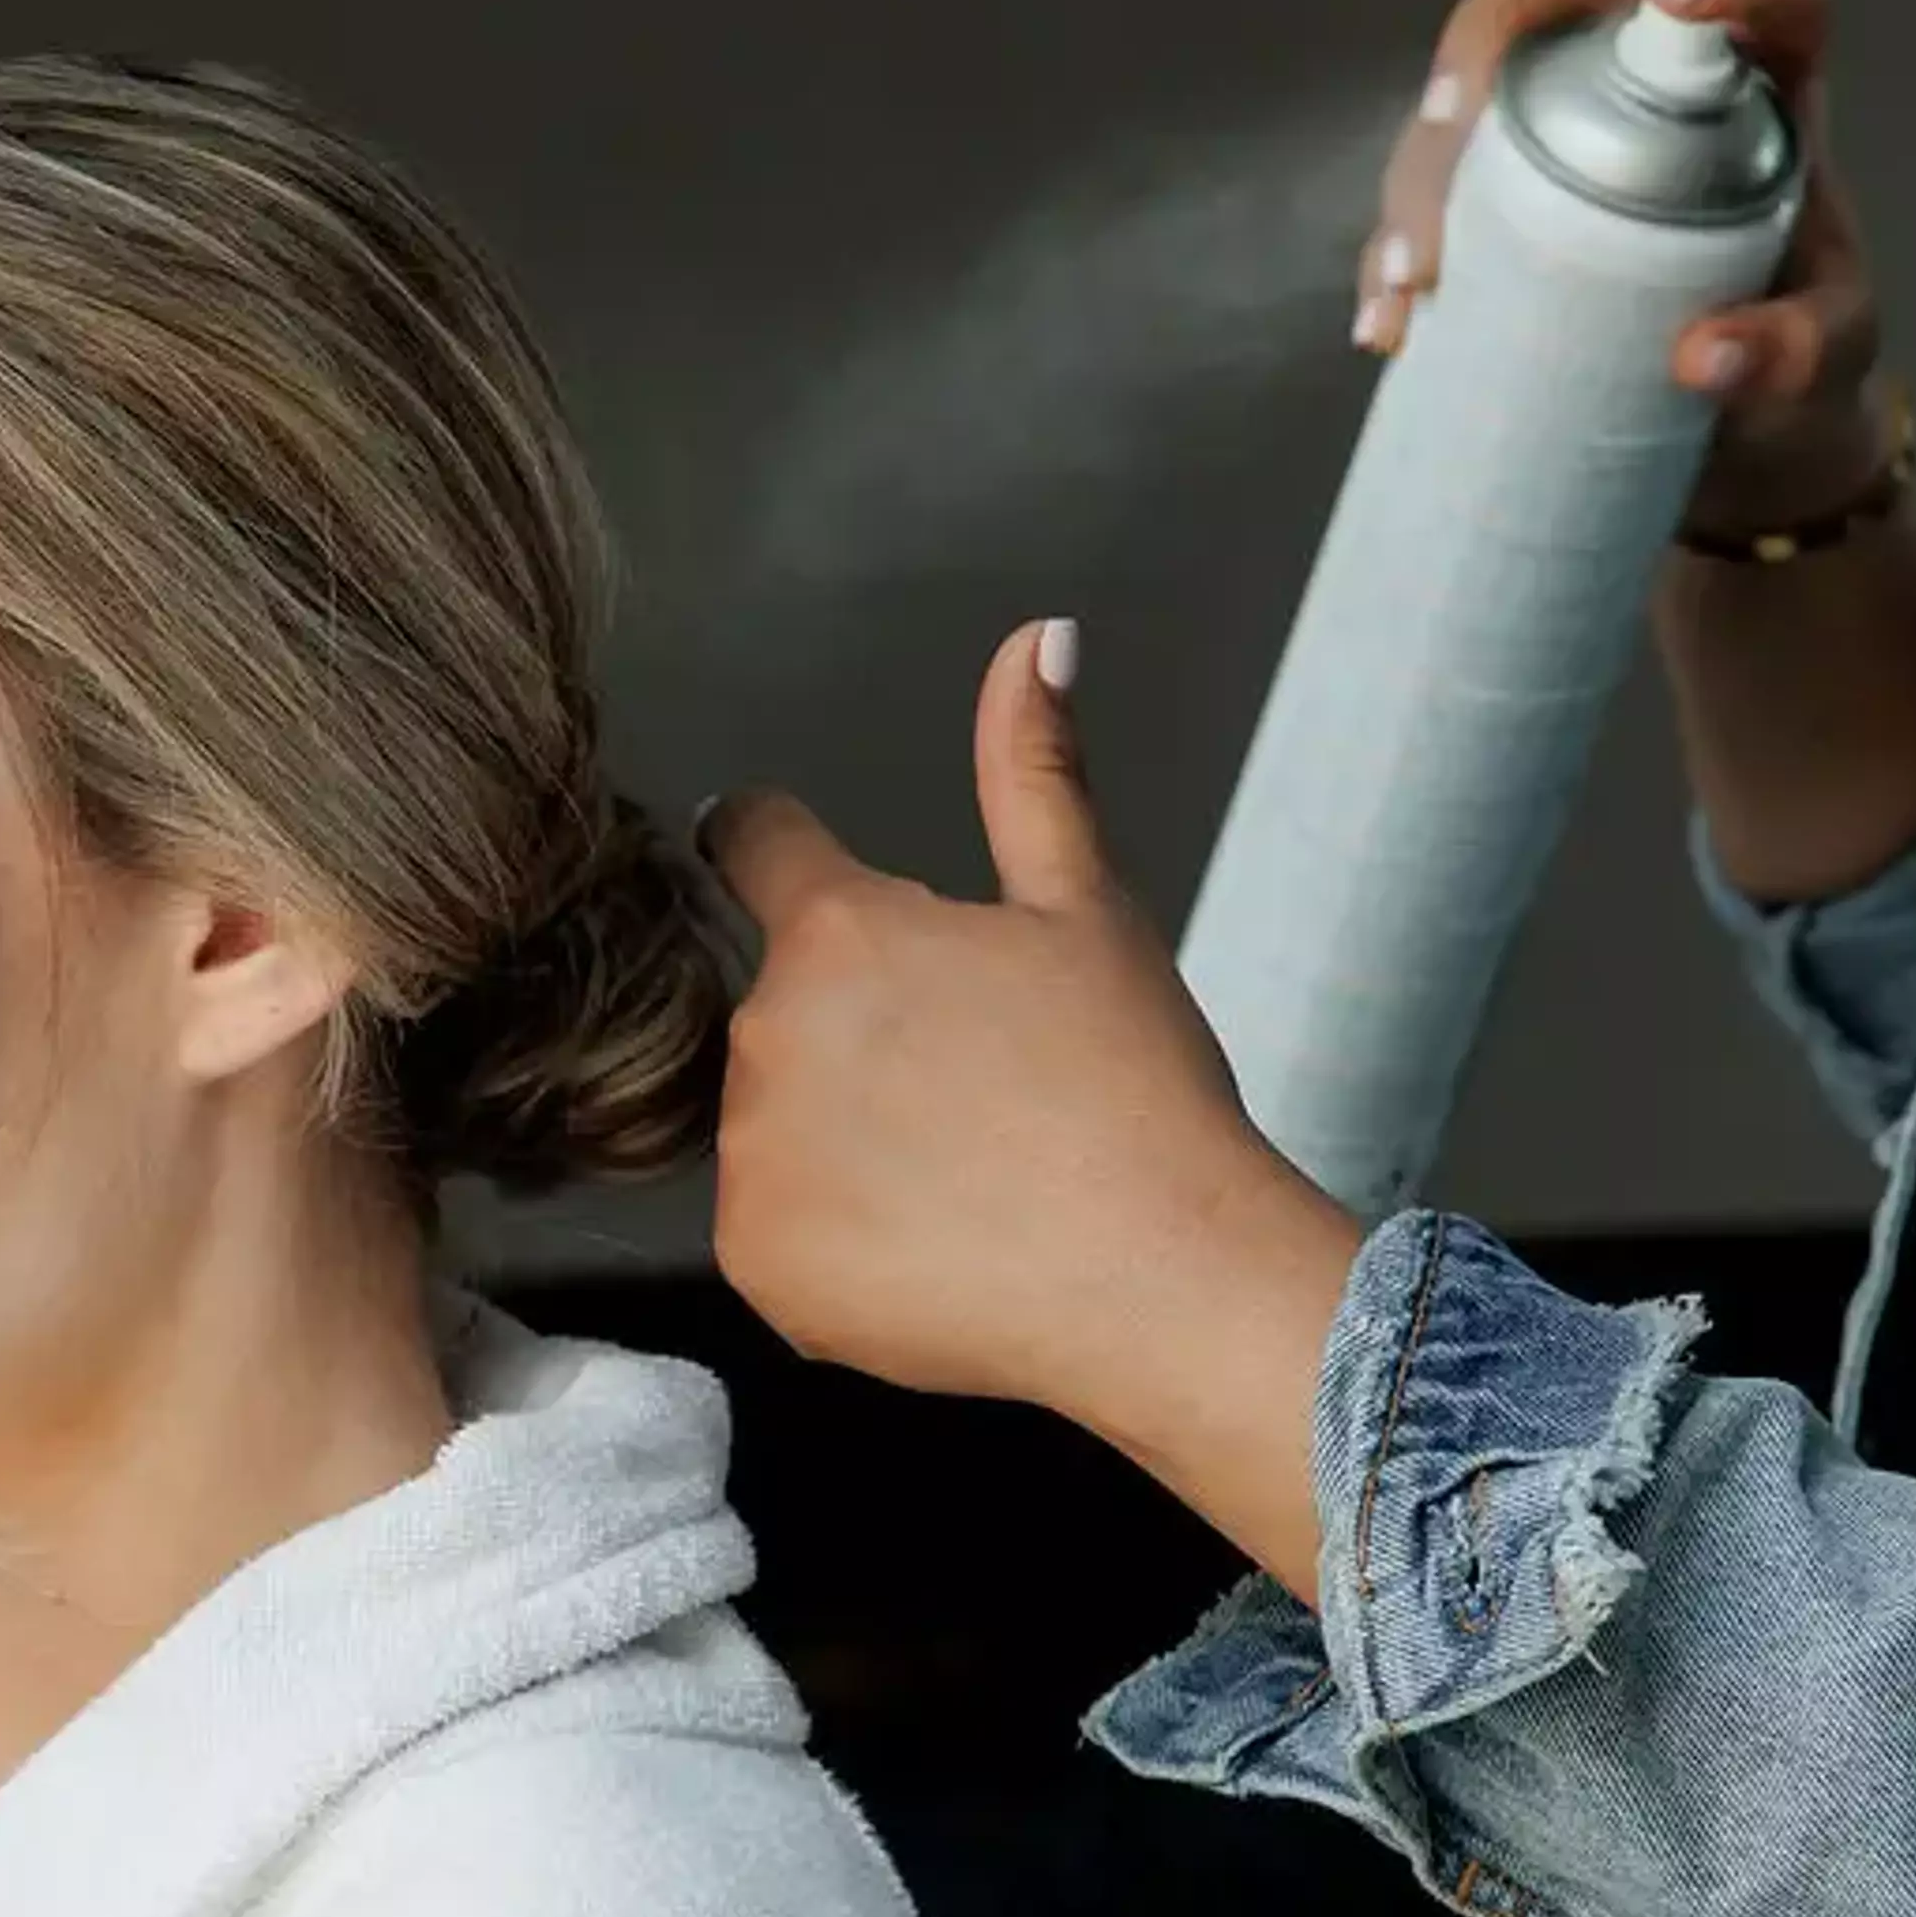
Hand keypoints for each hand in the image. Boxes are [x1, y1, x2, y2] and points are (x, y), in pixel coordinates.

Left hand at [707, 629, 1359, 1597]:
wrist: (1162, 1278)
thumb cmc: (1136, 1088)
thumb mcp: (1088, 911)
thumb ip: (1034, 772)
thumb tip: (1037, 638)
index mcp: (839, 931)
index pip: (753, 844)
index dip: (773, 843)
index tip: (781, 856)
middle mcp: (766, 1035)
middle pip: (779, 1007)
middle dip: (851, 1028)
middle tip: (970, 1083)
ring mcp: (752, 1158)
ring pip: (776, 1123)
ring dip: (839, 1134)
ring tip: (963, 1170)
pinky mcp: (757, 1264)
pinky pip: (778, 1230)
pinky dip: (839, 1237)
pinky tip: (935, 1244)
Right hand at [1356, 0, 1892, 548]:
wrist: (1741, 440)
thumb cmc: (1802, 368)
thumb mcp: (1826, 360)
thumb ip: (1797, 353)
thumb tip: (1702, 355)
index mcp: (1762, 90)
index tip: (1678, 2)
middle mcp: (1646, 91)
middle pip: (1548, 15)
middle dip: (1478, 65)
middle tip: (1454, 149)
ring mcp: (1555, 146)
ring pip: (1462, 111)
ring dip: (1417, 178)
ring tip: (1414, 283)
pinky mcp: (1493, 218)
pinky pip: (1422, 211)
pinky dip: (1390, 264)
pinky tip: (1389, 327)